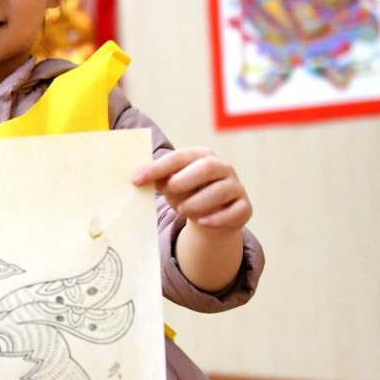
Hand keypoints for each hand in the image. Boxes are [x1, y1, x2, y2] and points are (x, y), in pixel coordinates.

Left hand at [132, 147, 251, 230]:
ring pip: (220, 191)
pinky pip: (234, 212)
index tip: (136, 180)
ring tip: (183, 210)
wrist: (210, 217)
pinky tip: (202, 222)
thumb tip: (138, 178)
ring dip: (197, 202)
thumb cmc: (187, 194)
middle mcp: (222, 167)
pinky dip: (217, 218)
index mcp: (201, 156)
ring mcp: (236, 187)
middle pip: (206, 167)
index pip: (178, 157)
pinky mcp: (244, 208)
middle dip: (184, 180)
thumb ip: (158, 179)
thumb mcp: (170, 185)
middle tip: (169, 192)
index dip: (157, 168)